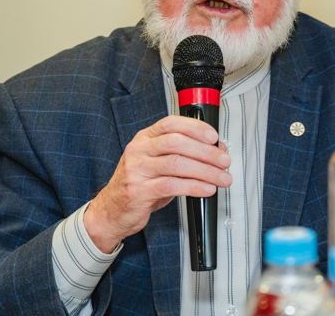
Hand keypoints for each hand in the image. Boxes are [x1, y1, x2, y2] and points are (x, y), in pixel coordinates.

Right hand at [83, 115, 231, 252]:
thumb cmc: (139, 185)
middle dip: (206, 152)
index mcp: (145, 138)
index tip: (214, 137)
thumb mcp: (158, 165)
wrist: (111, 211)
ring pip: (176, 164)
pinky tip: (207, 189)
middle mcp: (139, 150)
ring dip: (205, 171)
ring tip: (221, 178)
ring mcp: (137, 169)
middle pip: (177, 142)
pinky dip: (194, 187)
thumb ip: (184, 155)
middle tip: (224, 161)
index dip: (195, 128)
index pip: (171, 124)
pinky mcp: (139, 190)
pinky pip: (171, 185)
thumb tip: (216, 150)